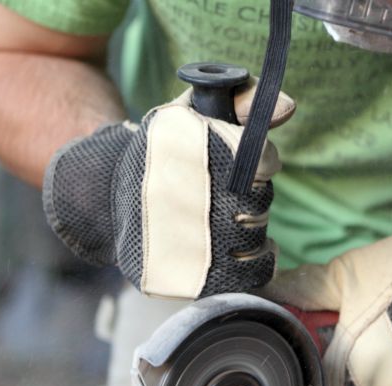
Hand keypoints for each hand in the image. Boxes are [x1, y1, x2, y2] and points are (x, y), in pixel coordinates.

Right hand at [42, 87, 289, 298]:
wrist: (105, 195)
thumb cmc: (165, 150)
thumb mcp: (193, 110)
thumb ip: (243, 100)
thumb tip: (286, 108)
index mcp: (179, 146)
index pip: (256, 160)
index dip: (262, 162)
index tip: (249, 163)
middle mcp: (175, 194)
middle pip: (258, 201)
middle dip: (254, 195)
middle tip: (232, 194)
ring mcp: (179, 241)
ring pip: (254, 237)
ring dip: (253, 228)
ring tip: (231, 219)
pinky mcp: (184, 278)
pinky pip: (250, 274)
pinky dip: (259, 261)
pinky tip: (248, 248)